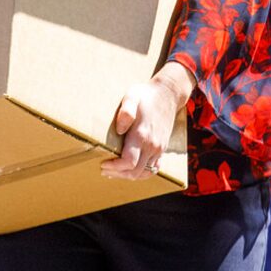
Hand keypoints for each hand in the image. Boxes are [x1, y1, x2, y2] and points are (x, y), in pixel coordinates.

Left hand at [100, 63, 193, 180]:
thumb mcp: (132, 96)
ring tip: (114, 172)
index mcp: (142, 135)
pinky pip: (152, 169)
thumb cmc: (146, 95)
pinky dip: (141, 173)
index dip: (114, 167)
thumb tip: (119, 129)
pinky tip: (131, 170)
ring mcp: (158, 149)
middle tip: (104, 169)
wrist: (167, 94)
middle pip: (134, 172)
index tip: (103, 163)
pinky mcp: (162, 149)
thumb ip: (126, 111)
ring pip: (143, 173)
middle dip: (117, 174)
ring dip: (128, 176)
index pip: (128, 162)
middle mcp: (152, 145)